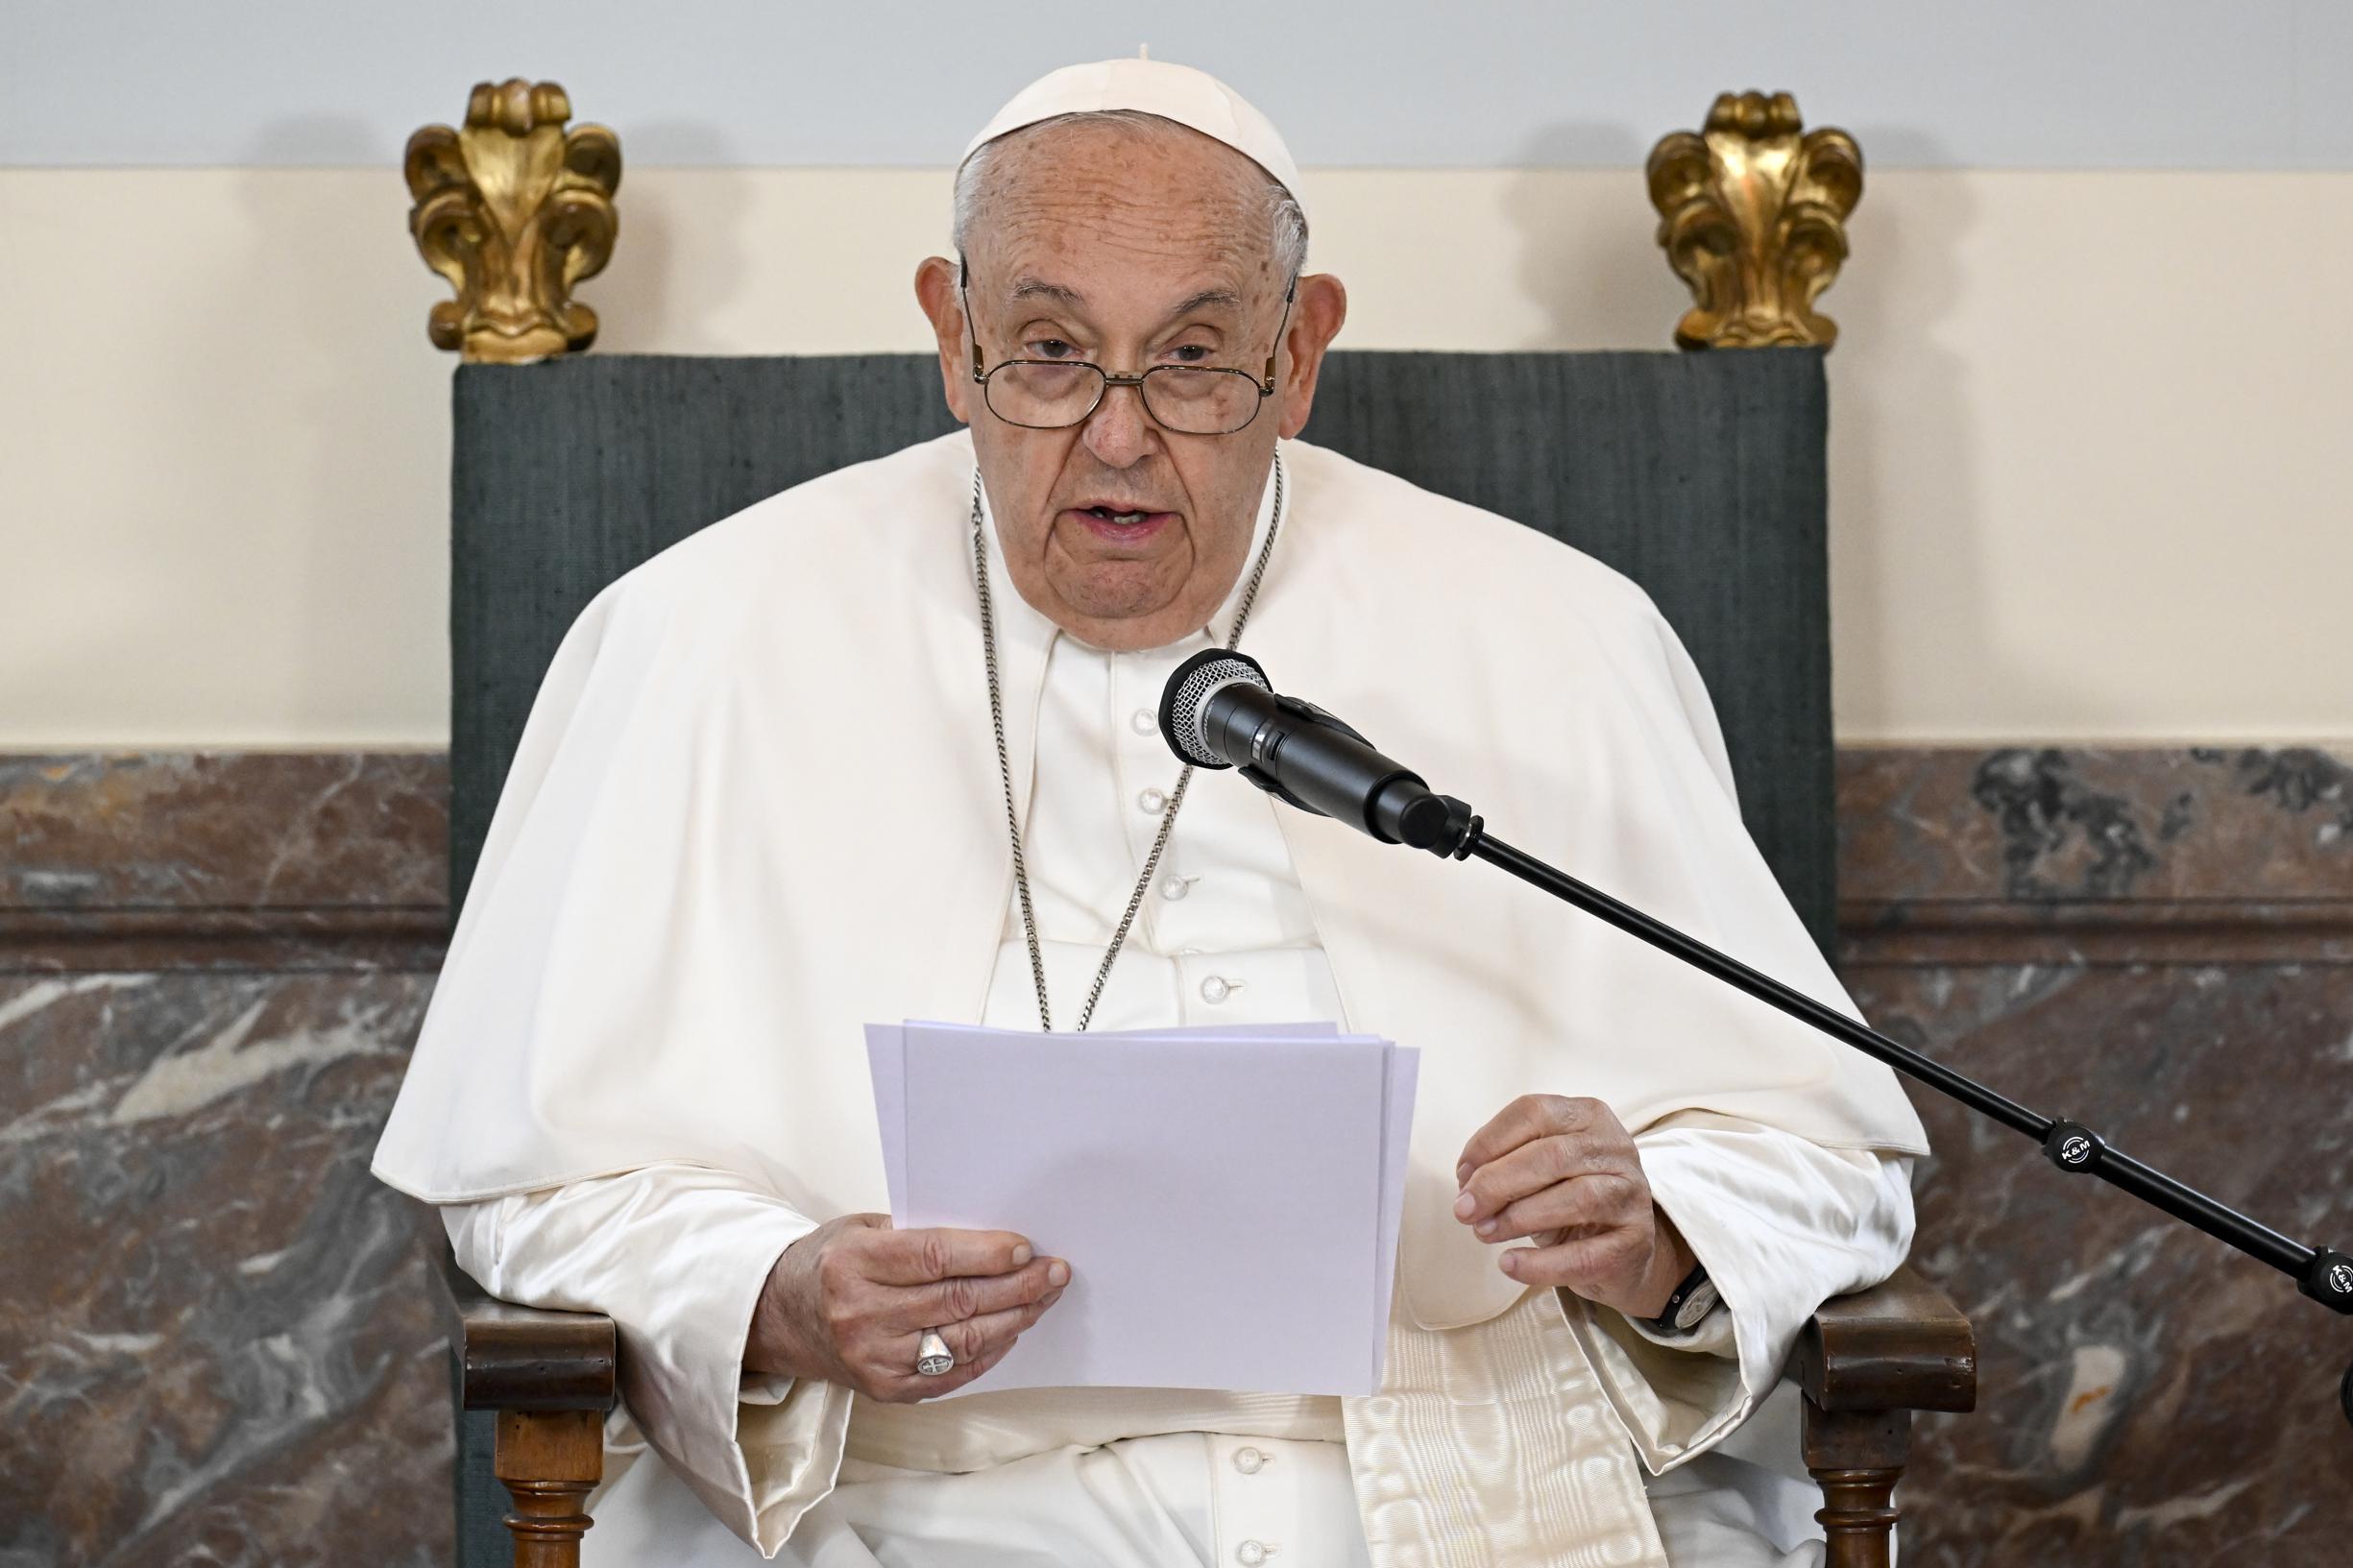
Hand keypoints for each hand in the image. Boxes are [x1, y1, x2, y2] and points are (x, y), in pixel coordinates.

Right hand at [745, 1214, 1069, 1401]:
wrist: (780, 1318)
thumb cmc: (829, 1263)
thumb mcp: (860, 1228)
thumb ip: (916, 1231)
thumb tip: (990, 1238)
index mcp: (854, 1264)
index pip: (934, 1258)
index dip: (986, 1254)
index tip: (1026, 1249)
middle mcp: (862, 1316)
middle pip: (957, 1302)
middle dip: (1016, 1286)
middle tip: (1054, 1272)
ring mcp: (874, 1359)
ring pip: (962, 1342)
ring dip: (1014, 1319)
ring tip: (1044, 1298)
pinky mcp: (887, 1390)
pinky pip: (953, 1373)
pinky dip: (990, 1352)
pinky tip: (1013, 1330)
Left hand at [1453, 1095, 1694, 1321]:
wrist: (1621, 1250)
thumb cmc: (1568, 1198)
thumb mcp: (1539, 1171)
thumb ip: (1506, 1165)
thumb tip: (1467, 1182)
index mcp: (1588, 1116)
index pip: (1534, 1112)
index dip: (1489, 1141)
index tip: (1462, 1174)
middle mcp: (1616, 1148)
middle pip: (1552, 1156)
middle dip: (1497, 1183)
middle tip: (1465, 1210)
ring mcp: (1631, 1195)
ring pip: (1576, 1199)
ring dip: (1518, 1218)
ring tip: (1484, 1233)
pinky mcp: (1635, 1242)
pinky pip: (1585, 1255)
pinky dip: (1541, 1264)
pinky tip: (1509, 1264)